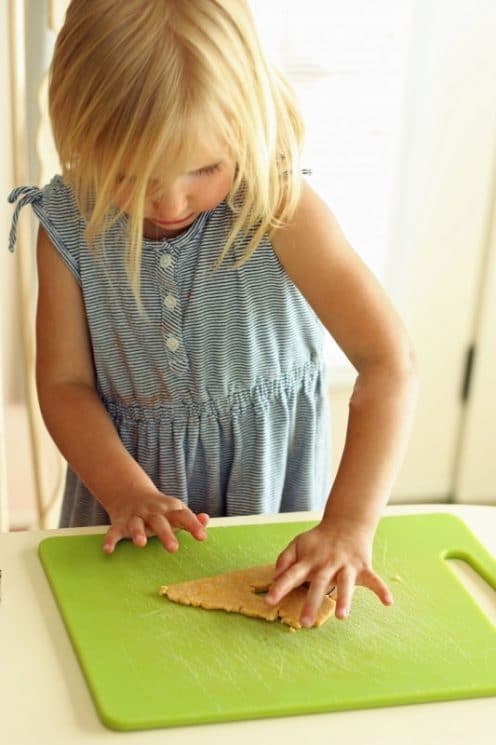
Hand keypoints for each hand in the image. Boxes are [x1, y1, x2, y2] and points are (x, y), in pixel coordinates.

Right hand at [102, 489, 208, 553]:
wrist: (131, 493)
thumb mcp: (177, 510)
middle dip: (167, 534)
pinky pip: (114, 531)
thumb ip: (191, 518)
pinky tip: (108, 550)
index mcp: (170, 510)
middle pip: (160, 522)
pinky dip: (110, 540)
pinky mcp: (120, 522)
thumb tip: (206, 519)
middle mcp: (153, 512)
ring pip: (136, 524)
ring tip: (141, 544)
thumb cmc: (161, 510)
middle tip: (173, 549)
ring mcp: (136, 517)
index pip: (184, 516)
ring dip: (138, 533)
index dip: (193, 525)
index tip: (202, 537)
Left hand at [265, 518, 392, 625]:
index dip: (280, 587)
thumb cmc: (319, 540)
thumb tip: (274, 575)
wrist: (346, 523)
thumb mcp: (298, 543)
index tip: (269, 601)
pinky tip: (388, 602)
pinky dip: (381, 590)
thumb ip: (285, 558)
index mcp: (309, 560)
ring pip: (345, 584)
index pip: (292, 574)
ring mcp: (346, 565)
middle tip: (305, 623)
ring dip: (345, 599)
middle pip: (318, 584)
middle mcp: (327, 564)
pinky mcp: (363, 567)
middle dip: (311, 603)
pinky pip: (374, 579)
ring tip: (342, 617)